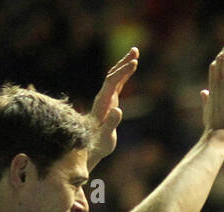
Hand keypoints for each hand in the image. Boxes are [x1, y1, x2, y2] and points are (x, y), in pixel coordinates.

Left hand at [86, 48, 139, 170]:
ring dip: (124, 65)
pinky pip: (117, 85)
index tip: (134, 63)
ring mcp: (107, 99)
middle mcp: (104, 98)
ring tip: (135, 53)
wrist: (88, 148)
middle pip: (113, 75)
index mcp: (103, 103)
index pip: (112, 82)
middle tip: (135, 50)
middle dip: (124, 63)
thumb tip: (119, 110)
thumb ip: (111, 123)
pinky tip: (130, 69)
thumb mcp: (105, 136)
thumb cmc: (97, 144)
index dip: (123, 71)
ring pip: (115, 77)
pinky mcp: (110, 103)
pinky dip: (124, 75)